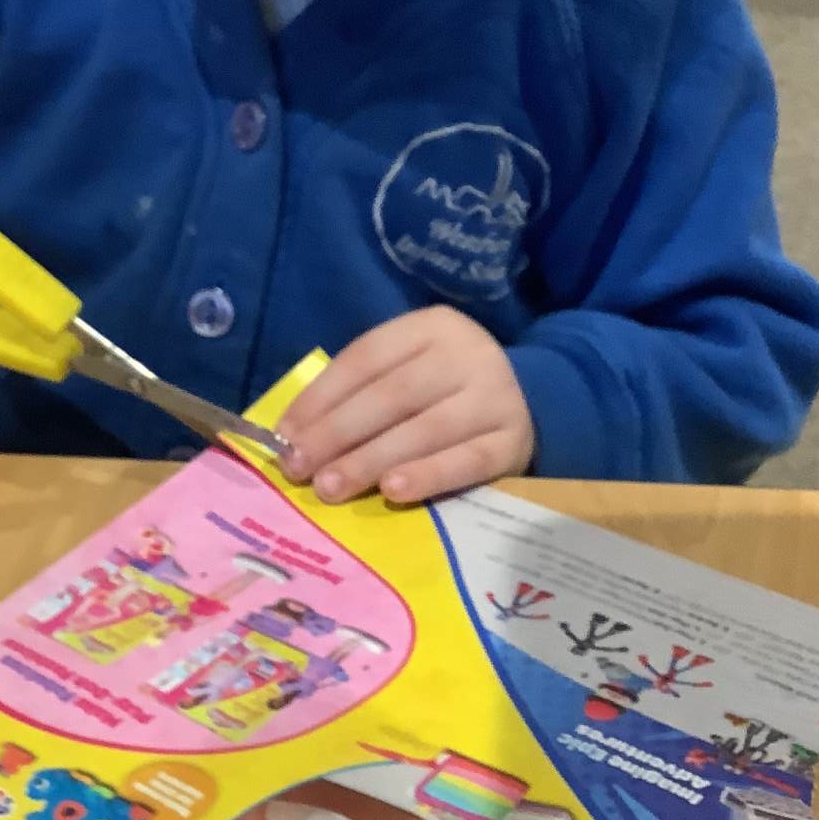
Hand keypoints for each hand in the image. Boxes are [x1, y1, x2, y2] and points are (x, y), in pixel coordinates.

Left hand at [278, 306, 533, 505]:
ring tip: (331, 487)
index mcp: (432, 327)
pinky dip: (427, 476)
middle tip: (299, 468)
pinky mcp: (513, 441)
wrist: (534, 401)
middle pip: (392, 394)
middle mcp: (467, 354)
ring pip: (424, 428)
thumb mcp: (410, 368)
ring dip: (371, 460)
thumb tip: (294, 434)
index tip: (284, 435)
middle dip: (338, 433)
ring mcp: (495, 396)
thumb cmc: (446, 390)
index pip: (366, 357)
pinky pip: (465, 461)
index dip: (321, 397)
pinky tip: (392, 492)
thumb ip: (360, 392)